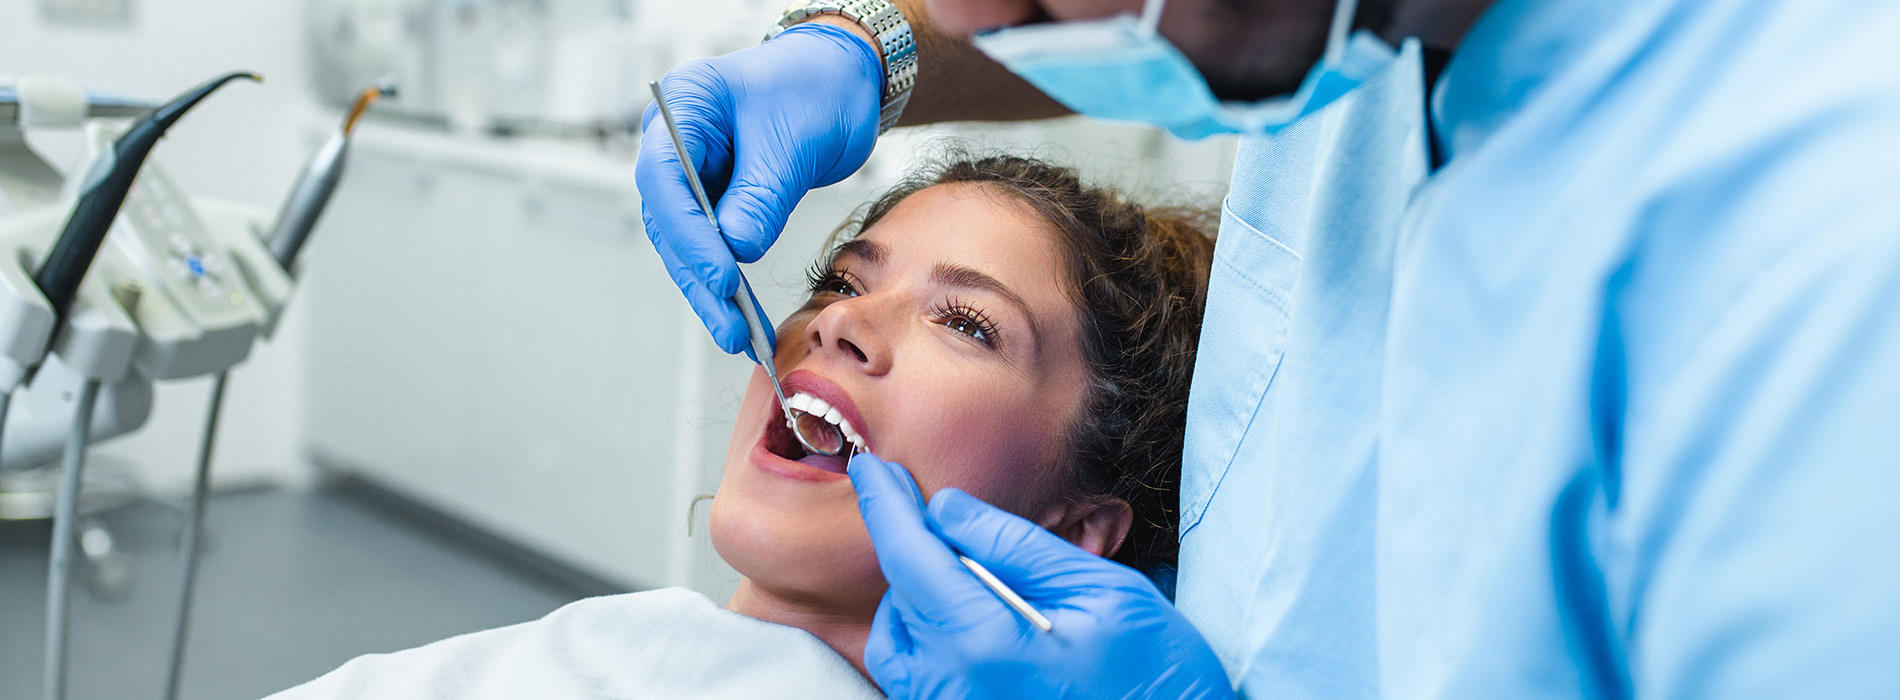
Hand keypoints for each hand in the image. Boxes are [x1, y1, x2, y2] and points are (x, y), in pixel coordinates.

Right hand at [636, 23, 883, 354]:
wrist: (841, 79)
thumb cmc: (817, 88)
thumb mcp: (795, 140)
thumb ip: (763, 194)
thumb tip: (736, 250)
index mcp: (683, 107)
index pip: (664, 178)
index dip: (689, 233)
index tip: (722, 275)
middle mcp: (675, 142)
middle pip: (669, 220)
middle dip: (699, 277)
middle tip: (730, 325)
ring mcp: (692, 174)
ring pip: (687, 244)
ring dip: (711, 292)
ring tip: (739, 336)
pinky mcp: (715, 200)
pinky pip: (714, 247)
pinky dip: (728, 284)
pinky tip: (744, 318)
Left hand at [849, 453, 1234, 698]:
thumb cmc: (1157, 676)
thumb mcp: (1101, 589)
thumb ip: (1015, 546)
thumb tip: (947, 510)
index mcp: (986, 646)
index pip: (912, 559)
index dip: (887, 507)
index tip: (873, 470)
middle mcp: (952, 690)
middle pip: (902, 598)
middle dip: (919, 551)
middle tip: (955, 524)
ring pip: (898, 643)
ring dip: (922, 600)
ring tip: (981, 583)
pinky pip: (917, 679)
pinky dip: (930, 640)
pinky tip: (979, 624)